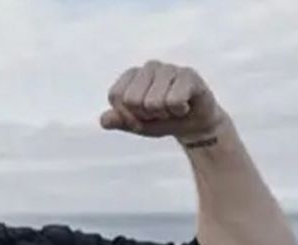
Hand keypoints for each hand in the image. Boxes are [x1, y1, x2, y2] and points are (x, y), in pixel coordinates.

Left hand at [100, 61, 226, 142]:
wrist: (193, 124)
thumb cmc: (162, 120)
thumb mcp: (136, 124)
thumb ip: (118, 121)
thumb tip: (104, 120)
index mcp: (131, 75)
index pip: (115, 96)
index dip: (127, 114)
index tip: (140, 115)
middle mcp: (148, 67)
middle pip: (132, 100)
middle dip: (145, 115)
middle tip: (158, 112)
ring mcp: (168, 69)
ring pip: (153, 102)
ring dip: (164, 114)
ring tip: (172, 108)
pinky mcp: (188, 75)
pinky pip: (174, 101)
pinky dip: (179, 111)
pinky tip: (184, 106)